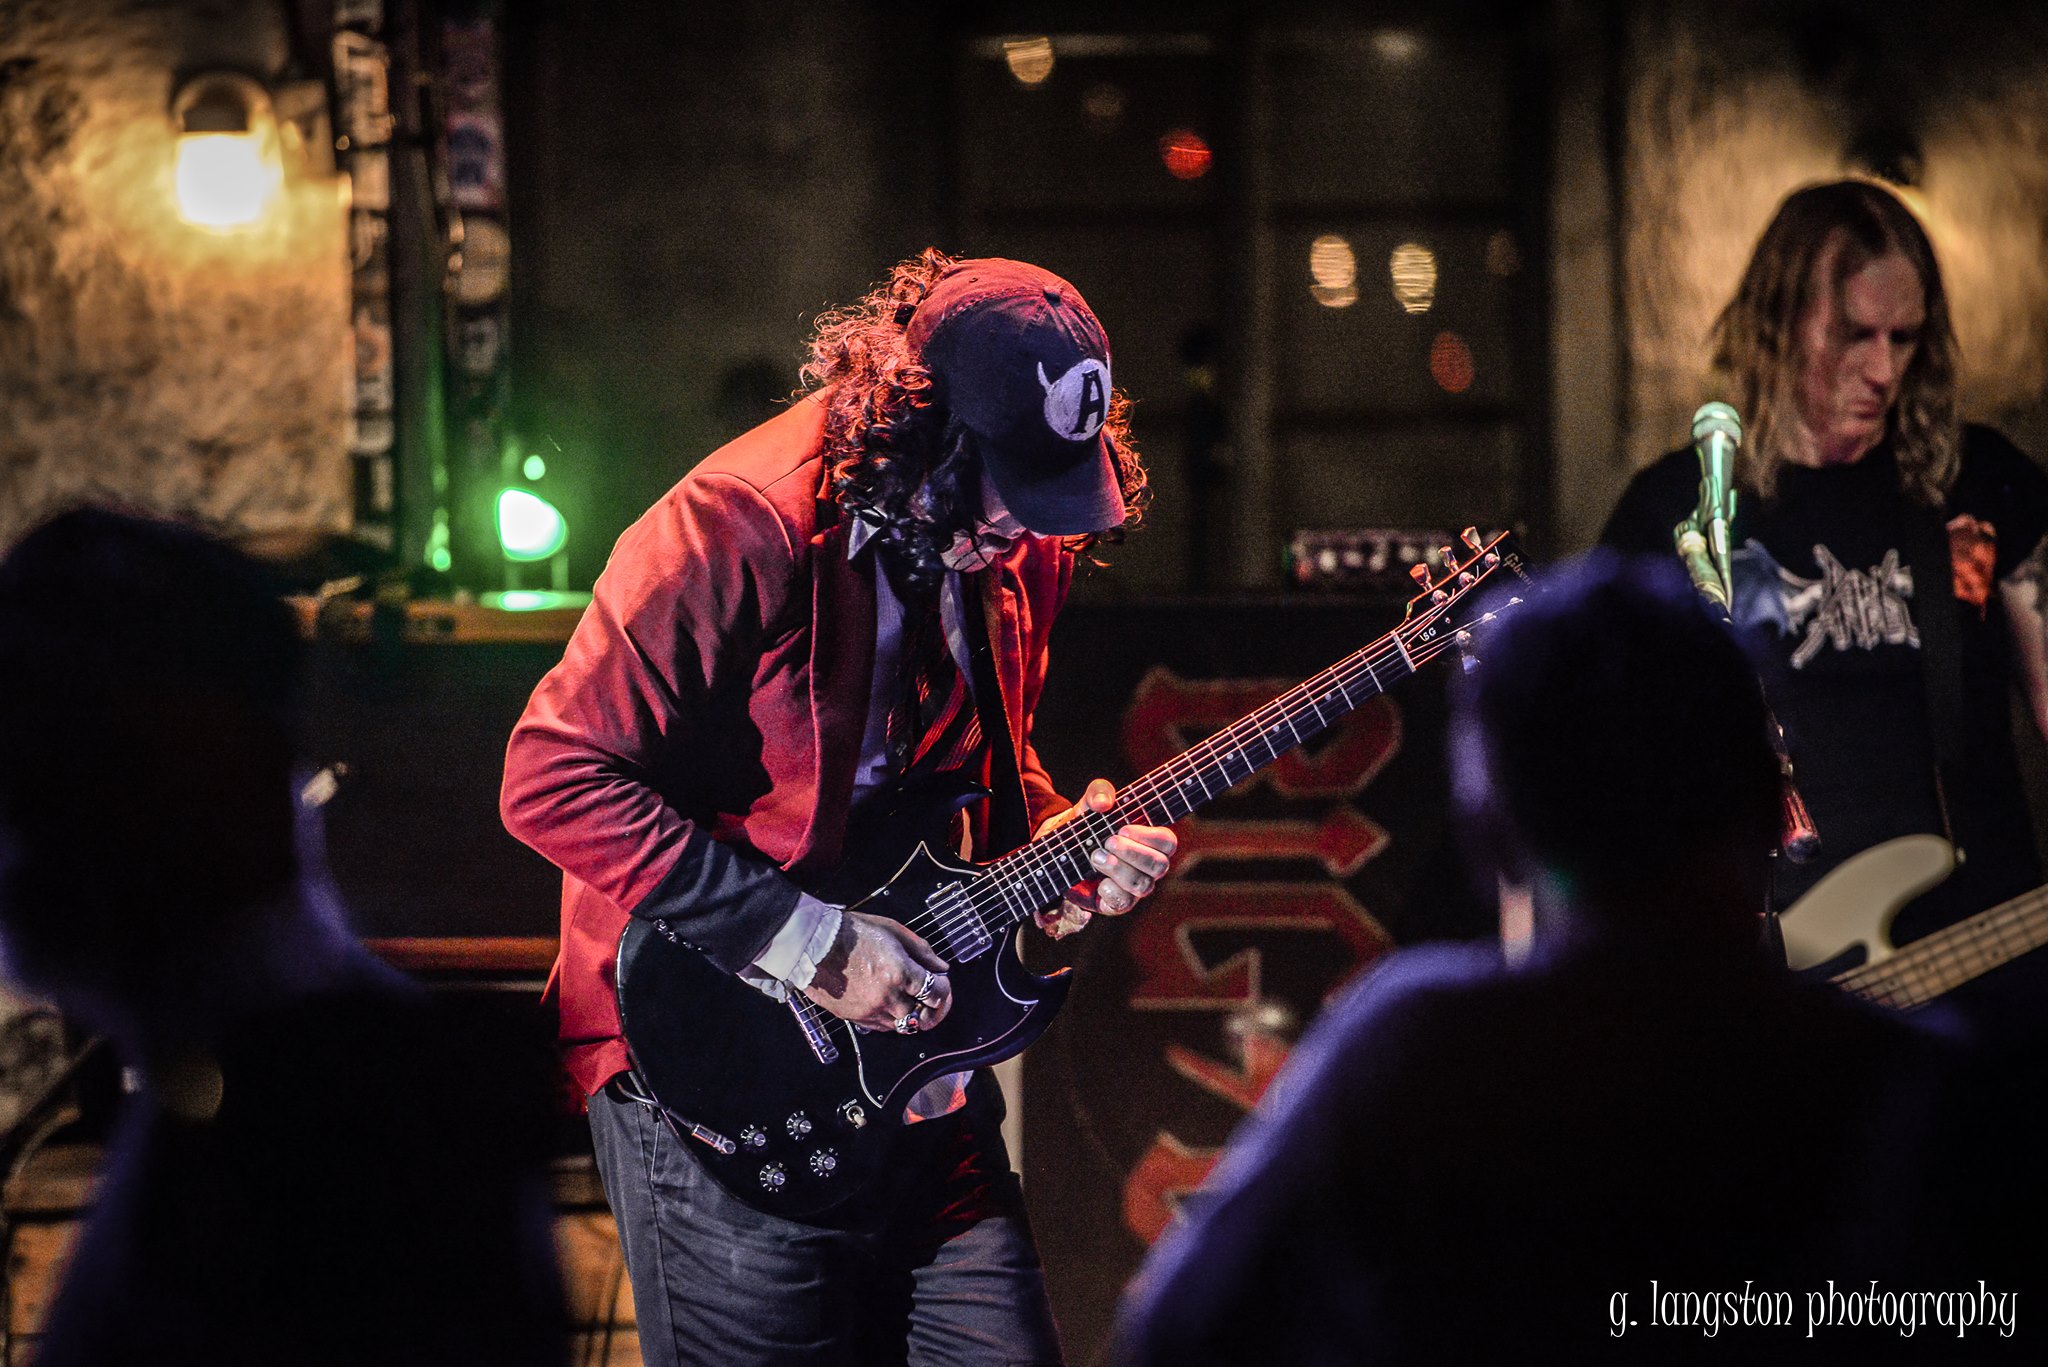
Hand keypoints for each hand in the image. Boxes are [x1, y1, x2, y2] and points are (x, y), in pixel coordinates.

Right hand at [802, 910, 952, 1032]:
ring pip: (903, 1025)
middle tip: (932, 1000)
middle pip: (923, 1016)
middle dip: (932, 1008)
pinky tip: (889, 1003)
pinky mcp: (855, 1018)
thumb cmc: (852, 932)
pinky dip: (891, 1018)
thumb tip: (941, 968)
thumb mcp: (893, 931)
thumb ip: (922, 951)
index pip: (936, 993)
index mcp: (899, 972)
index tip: (941, 982)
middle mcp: (887, 997)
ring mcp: (870, 1011)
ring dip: (911, 1014)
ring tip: (909, 999)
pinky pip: (882, 1027)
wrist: (813, 944)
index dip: (944, 989)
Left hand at [1032, 778, 1176, 938]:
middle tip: (1108, 841)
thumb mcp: (1089, 803)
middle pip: (1159, 866)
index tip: (1122, 828)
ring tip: (1096, 856)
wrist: (1061, 848)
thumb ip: (1099, 792)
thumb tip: (1105, 803)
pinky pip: (1124, 903)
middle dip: (1132, 853)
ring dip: (1118, 869)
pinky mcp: (1117, 902)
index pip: (1168, 842)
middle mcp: (1148, 865)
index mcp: (1150, 841)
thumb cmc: (1086, 824)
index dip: (1149, 837)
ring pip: (1142, 885)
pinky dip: (1111, 891)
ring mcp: (1135, 886)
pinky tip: (1098, 881)